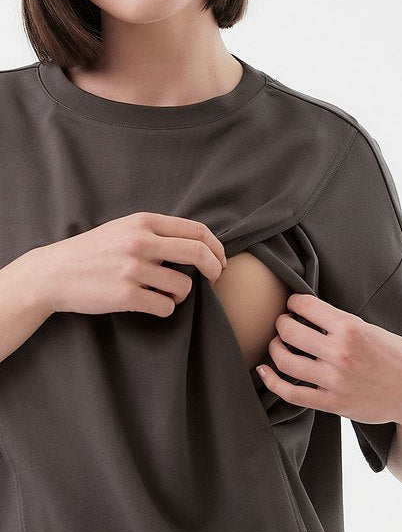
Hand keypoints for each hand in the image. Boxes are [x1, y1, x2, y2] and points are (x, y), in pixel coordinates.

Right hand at [31, 211, 226, 317]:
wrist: (53, 273)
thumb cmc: (92, 252)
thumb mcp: (123, 229)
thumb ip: (155, 232)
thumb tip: (195, 244)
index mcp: (143, 222)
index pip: (197, 230)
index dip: (216, 247)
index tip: (219, 260)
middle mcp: (140, 242)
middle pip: (198, 253)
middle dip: (214, 269)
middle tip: (215, 278)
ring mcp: (133, 269)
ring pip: (183, 286)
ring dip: (181, 294)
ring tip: (165, 294)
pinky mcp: (126, 295)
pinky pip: (166, 307)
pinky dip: (165, 309)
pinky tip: (151, 304)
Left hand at [257, 293, 401, 429]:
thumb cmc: (396, 356)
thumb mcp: (370, 328)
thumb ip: (339, 322)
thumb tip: (307, 313)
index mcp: (350, 328)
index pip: (305, 305)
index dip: (293, 302)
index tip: (292, 304)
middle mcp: (340, 352)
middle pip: (289, 330)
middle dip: (281, 322)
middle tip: (284, 322)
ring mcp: (334, 380)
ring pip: (285, 359)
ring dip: (274, 347)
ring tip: (278, 343)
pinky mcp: (331, 403)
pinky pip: (291, 393)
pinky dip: (271, 381)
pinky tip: (264, 371)